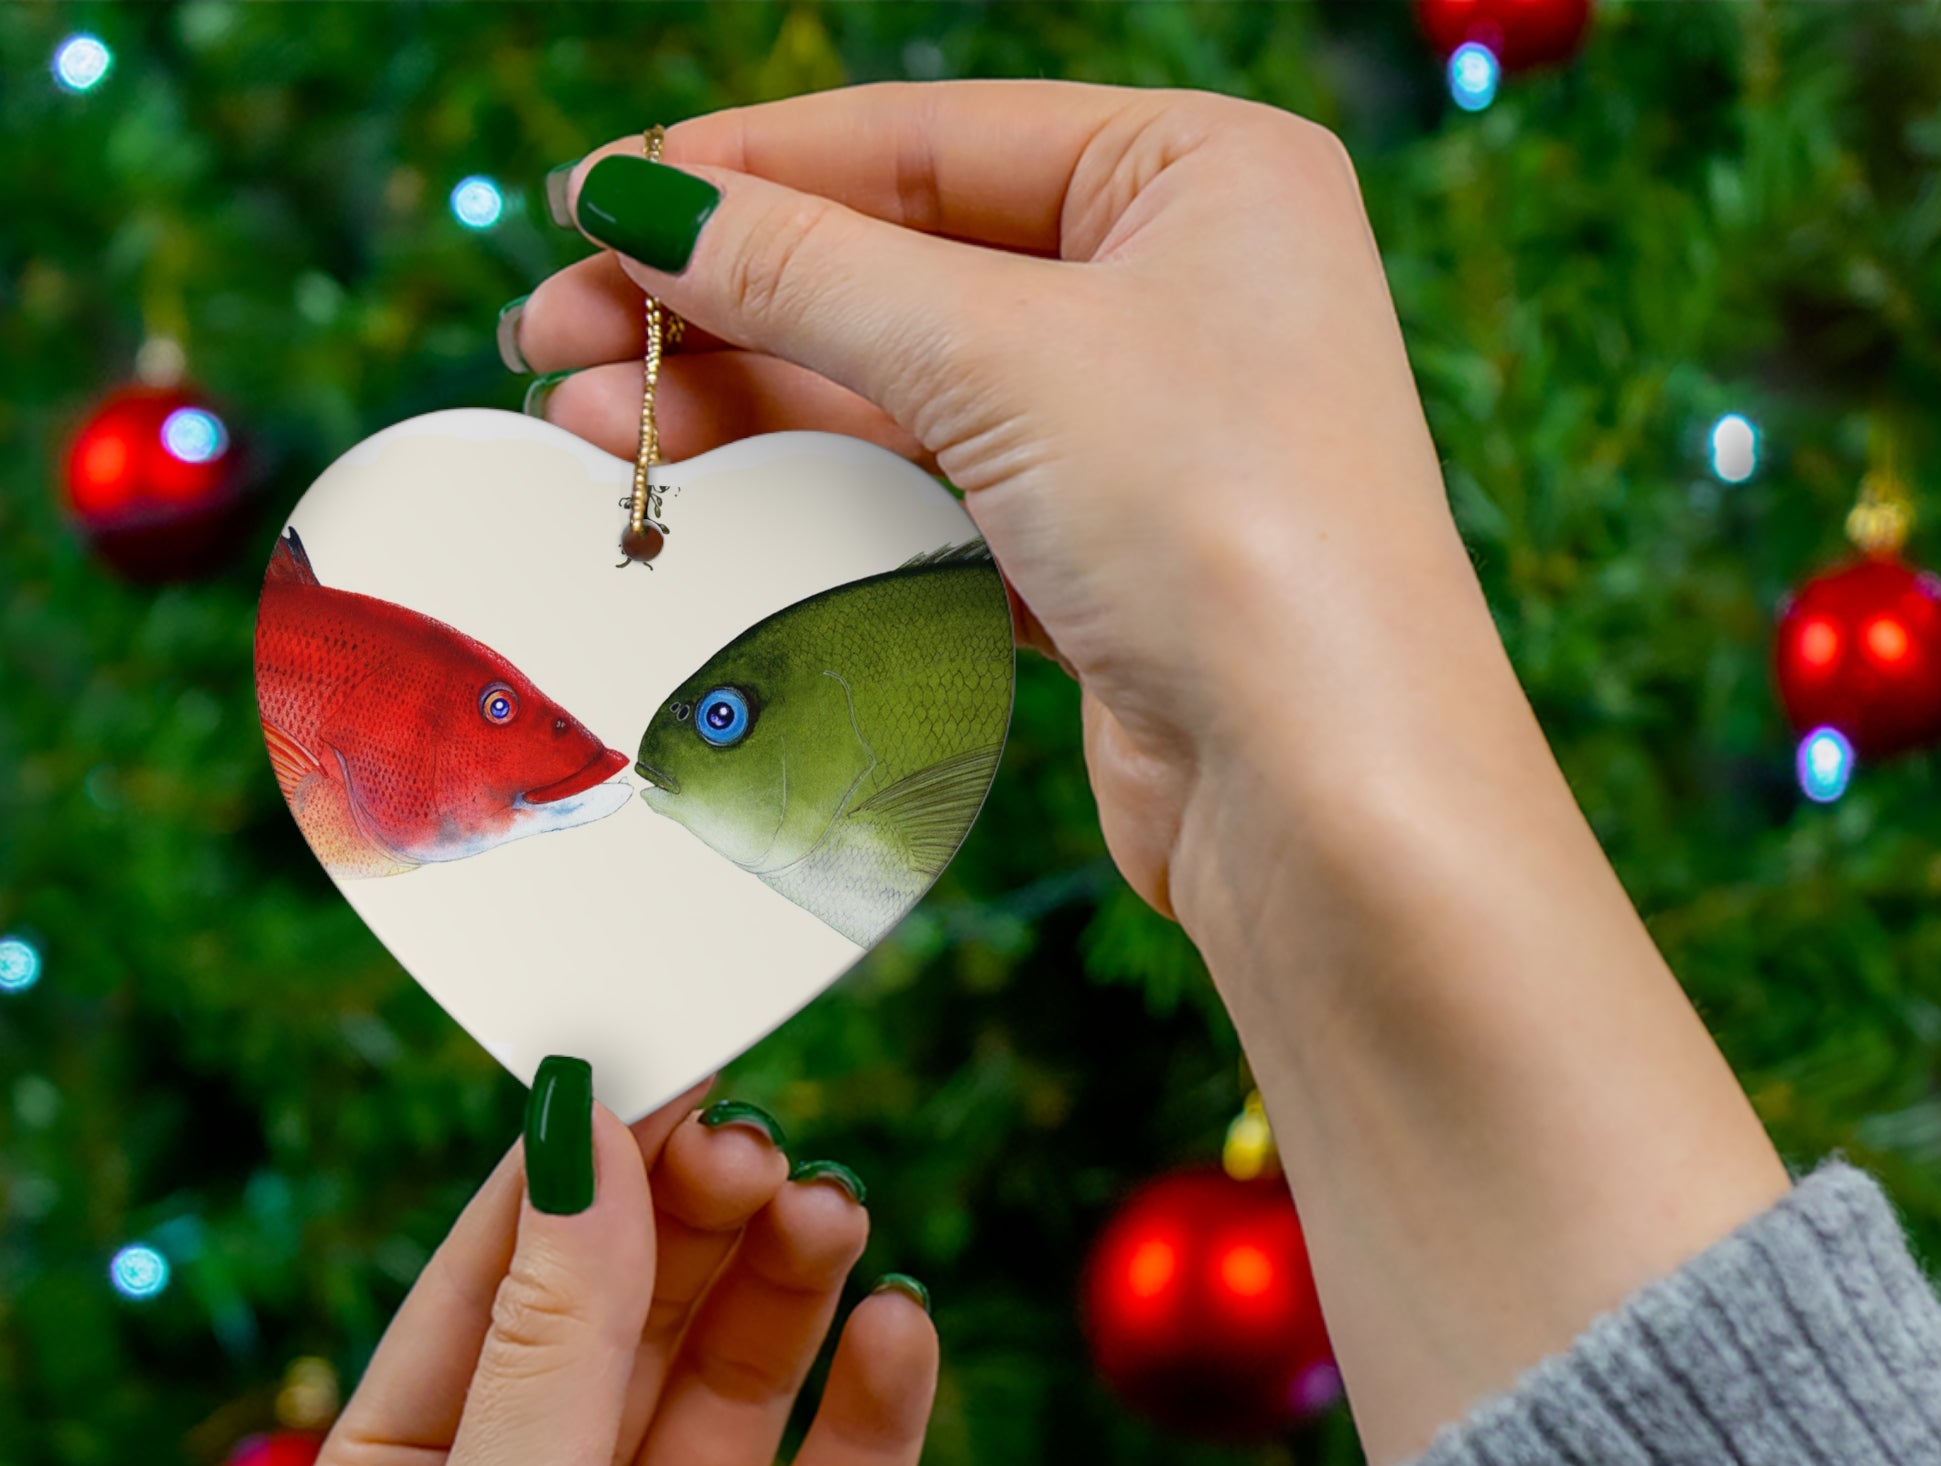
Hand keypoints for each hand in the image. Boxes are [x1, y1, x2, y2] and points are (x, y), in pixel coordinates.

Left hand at [286, 1086, 935, 1465]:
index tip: (666, 1053)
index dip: (580, 1164)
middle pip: (633, 1314)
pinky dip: (874, 1409)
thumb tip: (580, 1128)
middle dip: (694, 1221)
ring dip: (788, 1291)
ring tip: (835, 1214)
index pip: (499, 1277)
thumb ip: (553, 1339)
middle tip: (764, 1145)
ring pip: (739, 1385)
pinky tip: (900, 1330)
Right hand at [516, 83, 1785, 1465]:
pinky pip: (937, 495)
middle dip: (724, 303)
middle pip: (903, 267)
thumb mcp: (1001, 357)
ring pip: (907, 391)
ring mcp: (1145, 433)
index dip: (746, 170)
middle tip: (555, 335)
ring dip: (751, 405)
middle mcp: (1183, 290)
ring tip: (591, 422)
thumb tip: (638, 204)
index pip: (927, 140)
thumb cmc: (1228, 530)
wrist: (1328, 793)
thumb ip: (809, 272)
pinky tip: (711, 495)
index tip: (593, 203)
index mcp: (1202, 175)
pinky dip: (825, 494)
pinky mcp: (1106, 559)